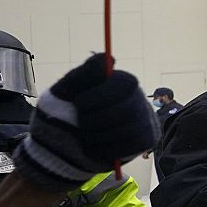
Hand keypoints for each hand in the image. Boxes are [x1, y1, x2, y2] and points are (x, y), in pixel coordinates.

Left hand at [13, 53, 156, 192]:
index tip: (77, 105)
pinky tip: (96, 146)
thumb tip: (108, 57)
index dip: (99, 96)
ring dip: (99, 136)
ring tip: (85, 136)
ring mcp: (145, 119)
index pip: (124, 85)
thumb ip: (84, 73)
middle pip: (127, 110)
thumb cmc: (63, 112)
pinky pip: (131, 147)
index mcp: (121, 82)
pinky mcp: (145, 140)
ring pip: (129, 131)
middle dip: (97, 120)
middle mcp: (138, 98)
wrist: (62, 145)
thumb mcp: (66, 90)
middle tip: (80, 124)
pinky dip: (108, 149)